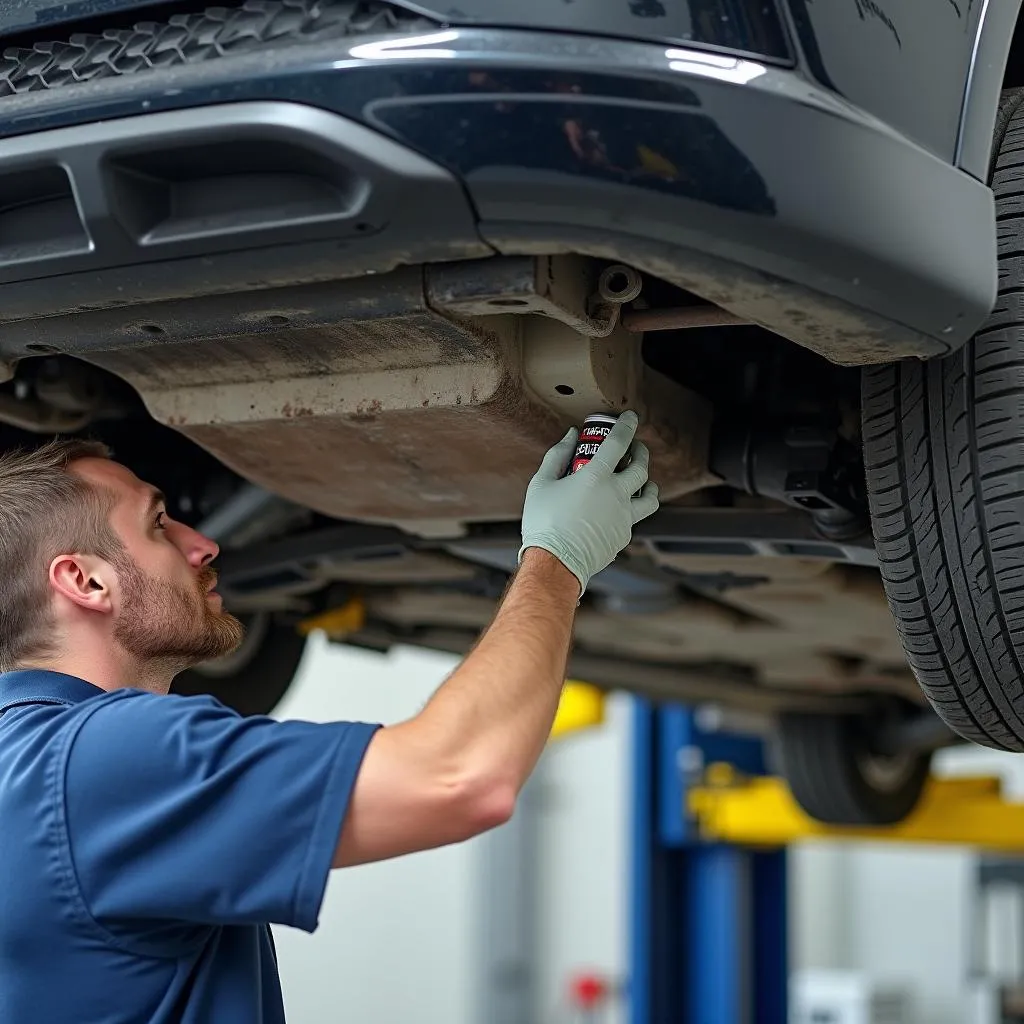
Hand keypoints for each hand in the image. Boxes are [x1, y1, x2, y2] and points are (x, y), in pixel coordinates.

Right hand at [518, 411, 659, 593]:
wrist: (555, 563)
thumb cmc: (544, 522)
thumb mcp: (542, 484)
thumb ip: (557, 456)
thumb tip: (570, 436)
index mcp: (596, 478)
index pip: (619, 442)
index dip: (627, 426)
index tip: (631, 417)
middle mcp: (616, 495)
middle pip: (642, 467)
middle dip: (641, 452)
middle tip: (635, 447)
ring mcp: (624, 517)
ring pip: (651, 496)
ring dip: (648, 483)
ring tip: (640, 480)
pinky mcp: (624, 535)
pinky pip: (635, 517)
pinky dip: (631, 508)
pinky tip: (618, 507)